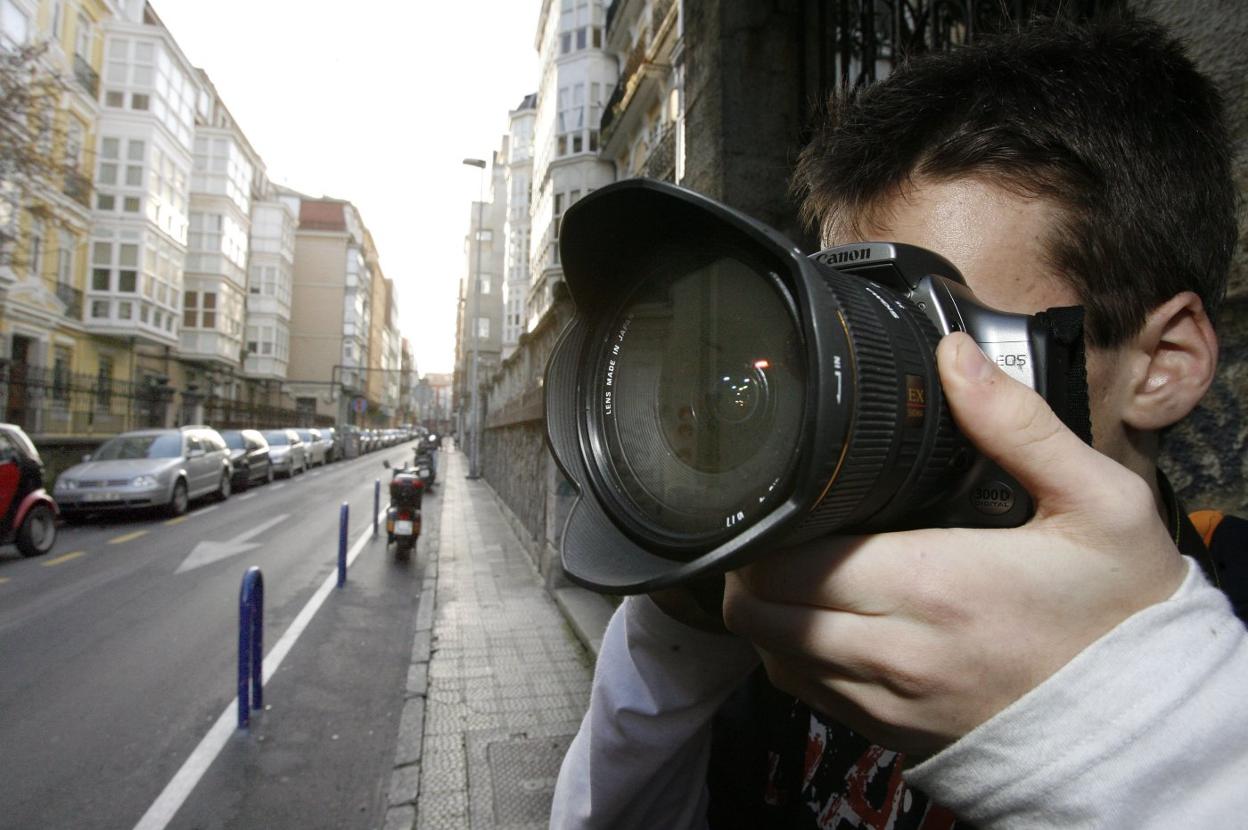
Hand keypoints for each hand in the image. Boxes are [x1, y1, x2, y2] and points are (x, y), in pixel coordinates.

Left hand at [721, 332, 1187, 755]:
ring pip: (774, 656)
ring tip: (792, 570)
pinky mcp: (895, 735)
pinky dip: (795, 656)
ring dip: (767, 611)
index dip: (766, 530)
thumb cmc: (1121, 609)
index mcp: (932, 583)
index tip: (780, 499)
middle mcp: (895, 651)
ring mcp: (890, 702)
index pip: (787, 562)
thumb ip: (1017, 427)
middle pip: (761, 612)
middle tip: (778, 528)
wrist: (1151, 719)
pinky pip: (808, 696)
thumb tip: (952, 356)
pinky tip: (819, 622)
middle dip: (753, 566)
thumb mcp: (1099, 503)